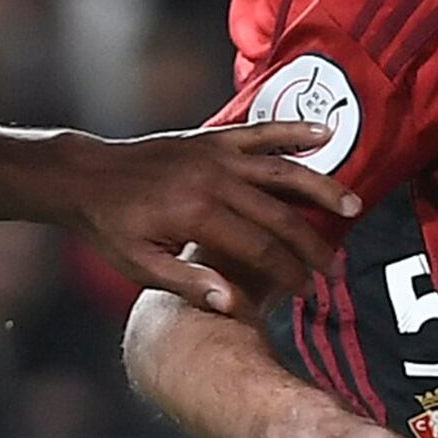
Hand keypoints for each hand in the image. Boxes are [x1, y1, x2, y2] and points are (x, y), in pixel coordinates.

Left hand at [44, 123, 356, 314]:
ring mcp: (216, 155)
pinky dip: (294, 132)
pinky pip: (262, 132)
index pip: (259, 249)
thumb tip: (235, 306)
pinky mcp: (213, 138)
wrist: (84, 176)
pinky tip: (326, 134)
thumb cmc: (110, 227)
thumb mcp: (140, 265)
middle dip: (312, 245)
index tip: (308, 292)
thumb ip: (189, 284)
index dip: (289, 273)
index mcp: (197, 215)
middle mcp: (213, 180)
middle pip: (280, 215)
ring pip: (283, 170)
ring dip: (322, 188)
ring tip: (353, 206)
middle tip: (335, 268)